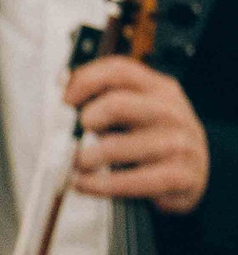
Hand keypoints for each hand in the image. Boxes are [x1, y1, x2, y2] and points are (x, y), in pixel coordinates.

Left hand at [68, 56, 209, 213]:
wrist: (193, 175)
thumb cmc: (154, 139)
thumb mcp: (137, 111)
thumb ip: (105, 98)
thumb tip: (60, 96)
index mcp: (159, 88)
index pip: (119, 70)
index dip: (84, 80)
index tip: (64, 99)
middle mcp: (172, 112)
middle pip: (117, 104)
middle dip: (86, 119)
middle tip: (72, 133)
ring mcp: (180, 144)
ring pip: (119, 146)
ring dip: (86, 157)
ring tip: (75, 163)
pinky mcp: (182, 176)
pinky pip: (132, 181)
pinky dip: (101, 185)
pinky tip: (85, 184)